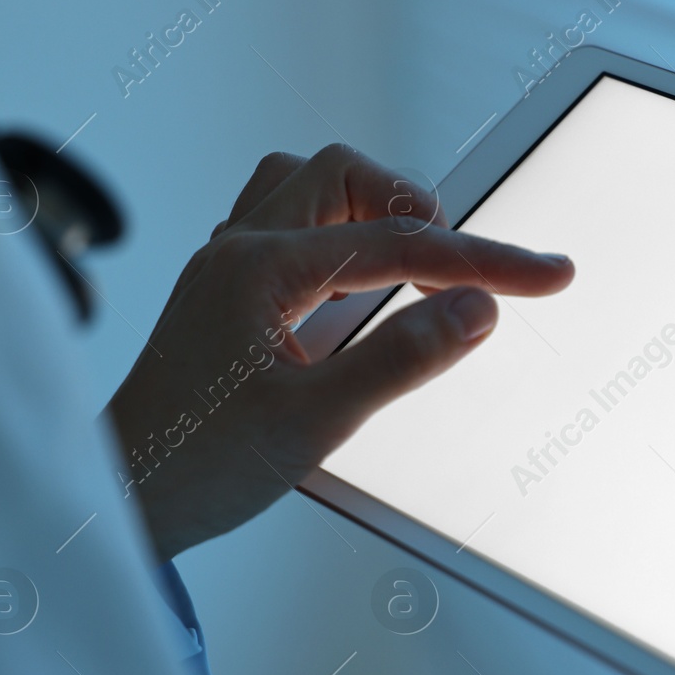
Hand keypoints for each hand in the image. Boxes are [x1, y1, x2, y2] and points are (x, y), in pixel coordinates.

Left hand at [105, 145, 574, 559]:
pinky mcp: (228, 289)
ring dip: (373, 214)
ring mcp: (228, 264)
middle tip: (461, 273)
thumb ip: (402, 358)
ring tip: (414, 269)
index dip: (485, 259)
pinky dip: (340, 237)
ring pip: (313, 188)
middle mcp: (239, 249)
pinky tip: (357, 286)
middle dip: (418, 212)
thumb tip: (476, 309)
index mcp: (259, 269)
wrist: (126, 497)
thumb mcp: (316, 422)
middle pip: (347, 177)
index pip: (399, 243)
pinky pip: (290, 224)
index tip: (548, 274)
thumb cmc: (200, 465)